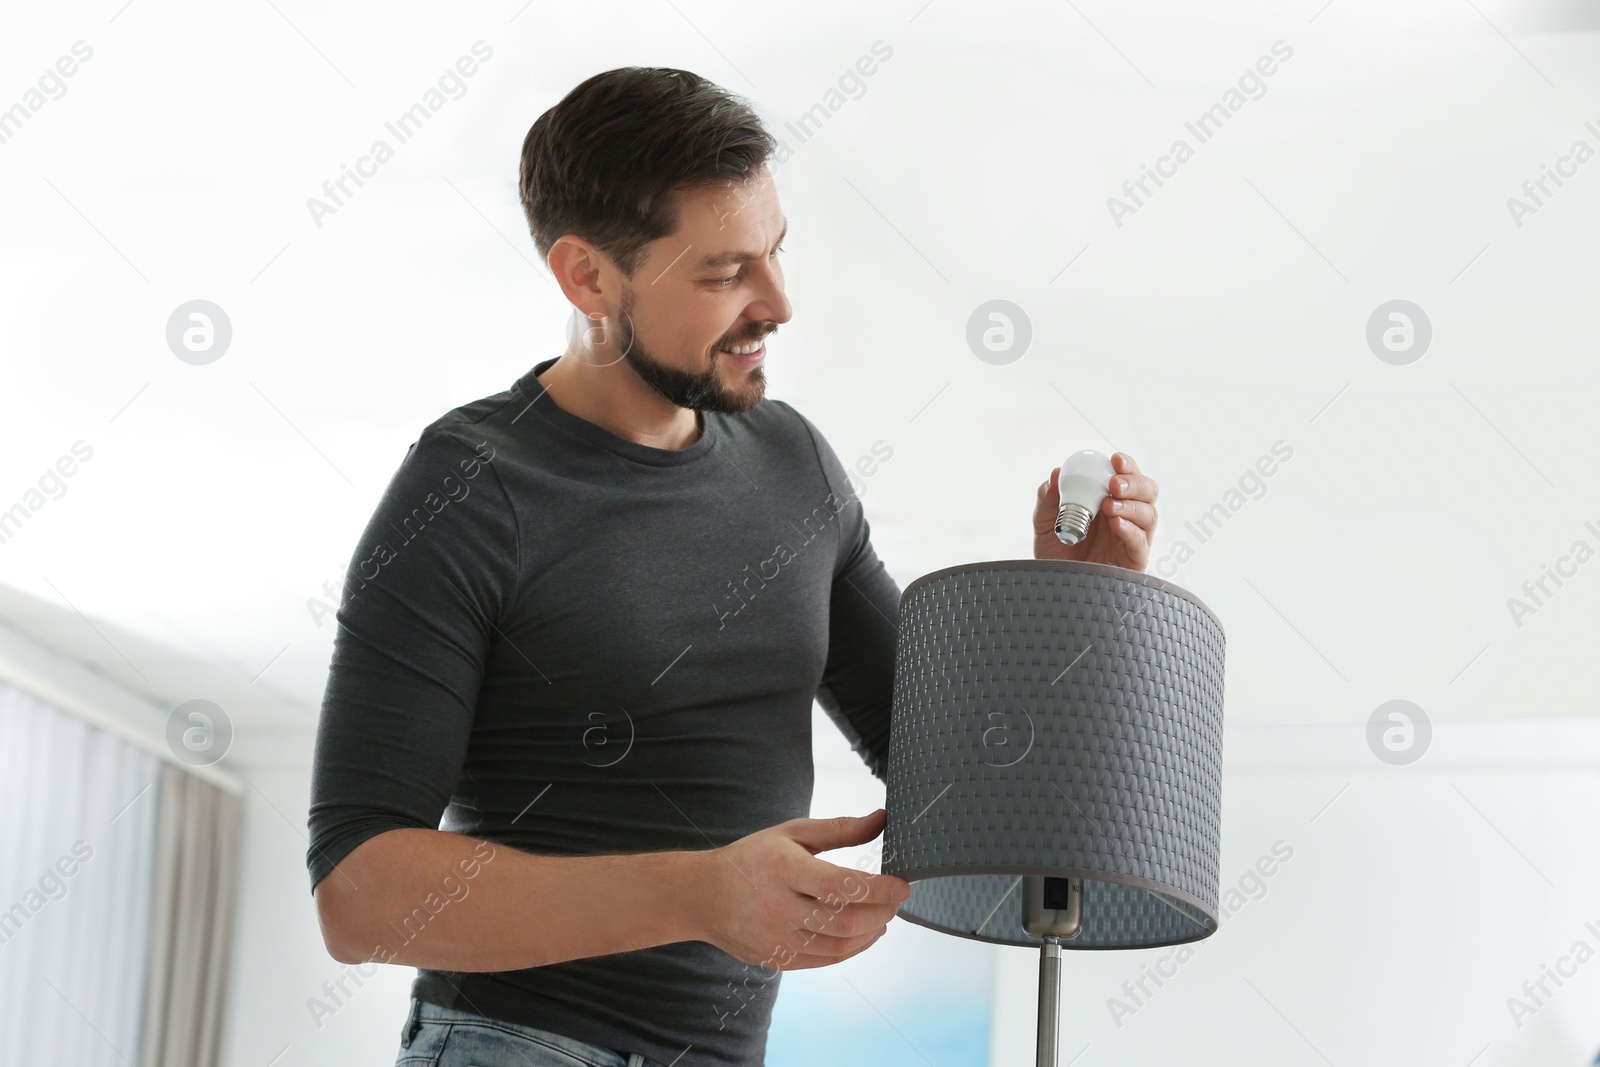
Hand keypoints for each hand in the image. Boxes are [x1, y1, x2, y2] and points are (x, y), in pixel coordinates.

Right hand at [700, 809, 909, 970]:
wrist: (703, 896)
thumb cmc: (753, 858)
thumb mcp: (791, 833)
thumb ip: (839, 829)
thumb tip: (882, 818)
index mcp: (783, 868)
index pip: (839, 885)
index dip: (876, 889)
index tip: (903, 884)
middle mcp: (779, 907)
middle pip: (844, 921)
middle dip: (881, 912)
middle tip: (897, 900)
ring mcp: (776, 938)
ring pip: (838, 946)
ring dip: (871, 933)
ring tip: (884, 916)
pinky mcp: (776, 959)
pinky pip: (824, 960)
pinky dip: (852, 949)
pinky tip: (863, 934)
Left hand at [1032, 451, 1157, 570]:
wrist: (1052, 583)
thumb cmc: (1054, 552)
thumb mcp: (1044, 522)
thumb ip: (1048, 498)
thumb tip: (1056, 473)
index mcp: (1109, 499)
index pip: (1127, 476)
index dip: (1126, 465)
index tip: (1114, 460)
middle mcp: (1127, 516)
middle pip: (1148, 491)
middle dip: (1135, 483)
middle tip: (1114, 484)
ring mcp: (1133, 538)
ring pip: (1149, 515)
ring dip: (1132, 506)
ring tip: (1108, 506)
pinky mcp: (1134, 560)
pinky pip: (1141, 543)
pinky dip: (1130, 530)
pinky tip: (1116, 524)